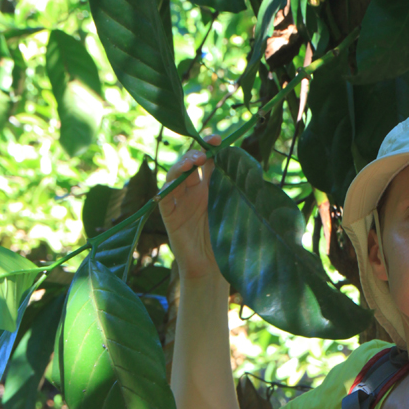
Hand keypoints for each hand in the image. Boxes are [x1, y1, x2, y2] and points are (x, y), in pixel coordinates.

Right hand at [159, 134, 223, 279]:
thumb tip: (245, 165)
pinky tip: (173, 184)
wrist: (213, 269)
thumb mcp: (233, 210)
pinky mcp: (169, 216)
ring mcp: (179, 202)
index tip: (218, 138)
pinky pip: (164, 198)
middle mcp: (192, 192)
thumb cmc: (226, 242)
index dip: (209, 147)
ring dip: (181, 166)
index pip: (206, 160)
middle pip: (188, 163)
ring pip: (174, 176)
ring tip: (192, 163)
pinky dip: (167, 188)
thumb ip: (234, 189)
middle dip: (195, 153)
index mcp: (209, 188)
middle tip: (204, 153)